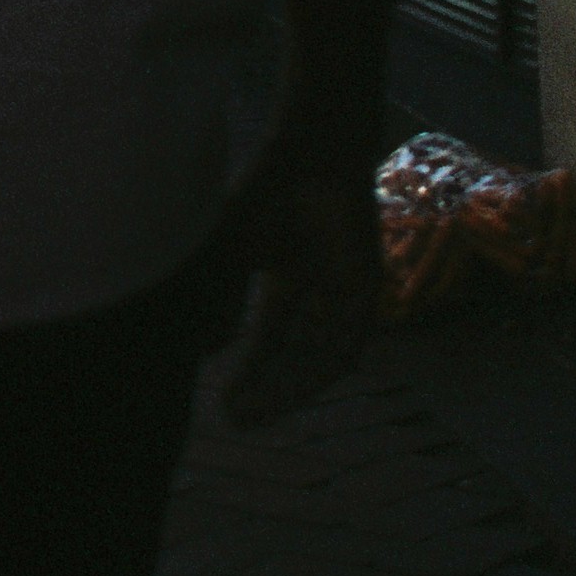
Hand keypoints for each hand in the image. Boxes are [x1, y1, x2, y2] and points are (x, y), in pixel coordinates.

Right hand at [218, 163, 380, 429]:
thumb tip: (207, 348)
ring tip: (262, 411)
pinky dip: (326, 364)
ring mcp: (345, 289)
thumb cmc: (266, 191)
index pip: (268, 341)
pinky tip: (302, 386)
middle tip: (241, 420)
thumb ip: (216, 298)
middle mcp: (318, 291)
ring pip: (321, 355)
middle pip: (295, 357)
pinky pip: (349, 338)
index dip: (248, 373)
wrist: (310, 155)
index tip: (226, 404)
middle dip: (270, 390)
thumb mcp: (227, 252)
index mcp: (286, 278)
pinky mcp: (368, 285)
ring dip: (293, 386)